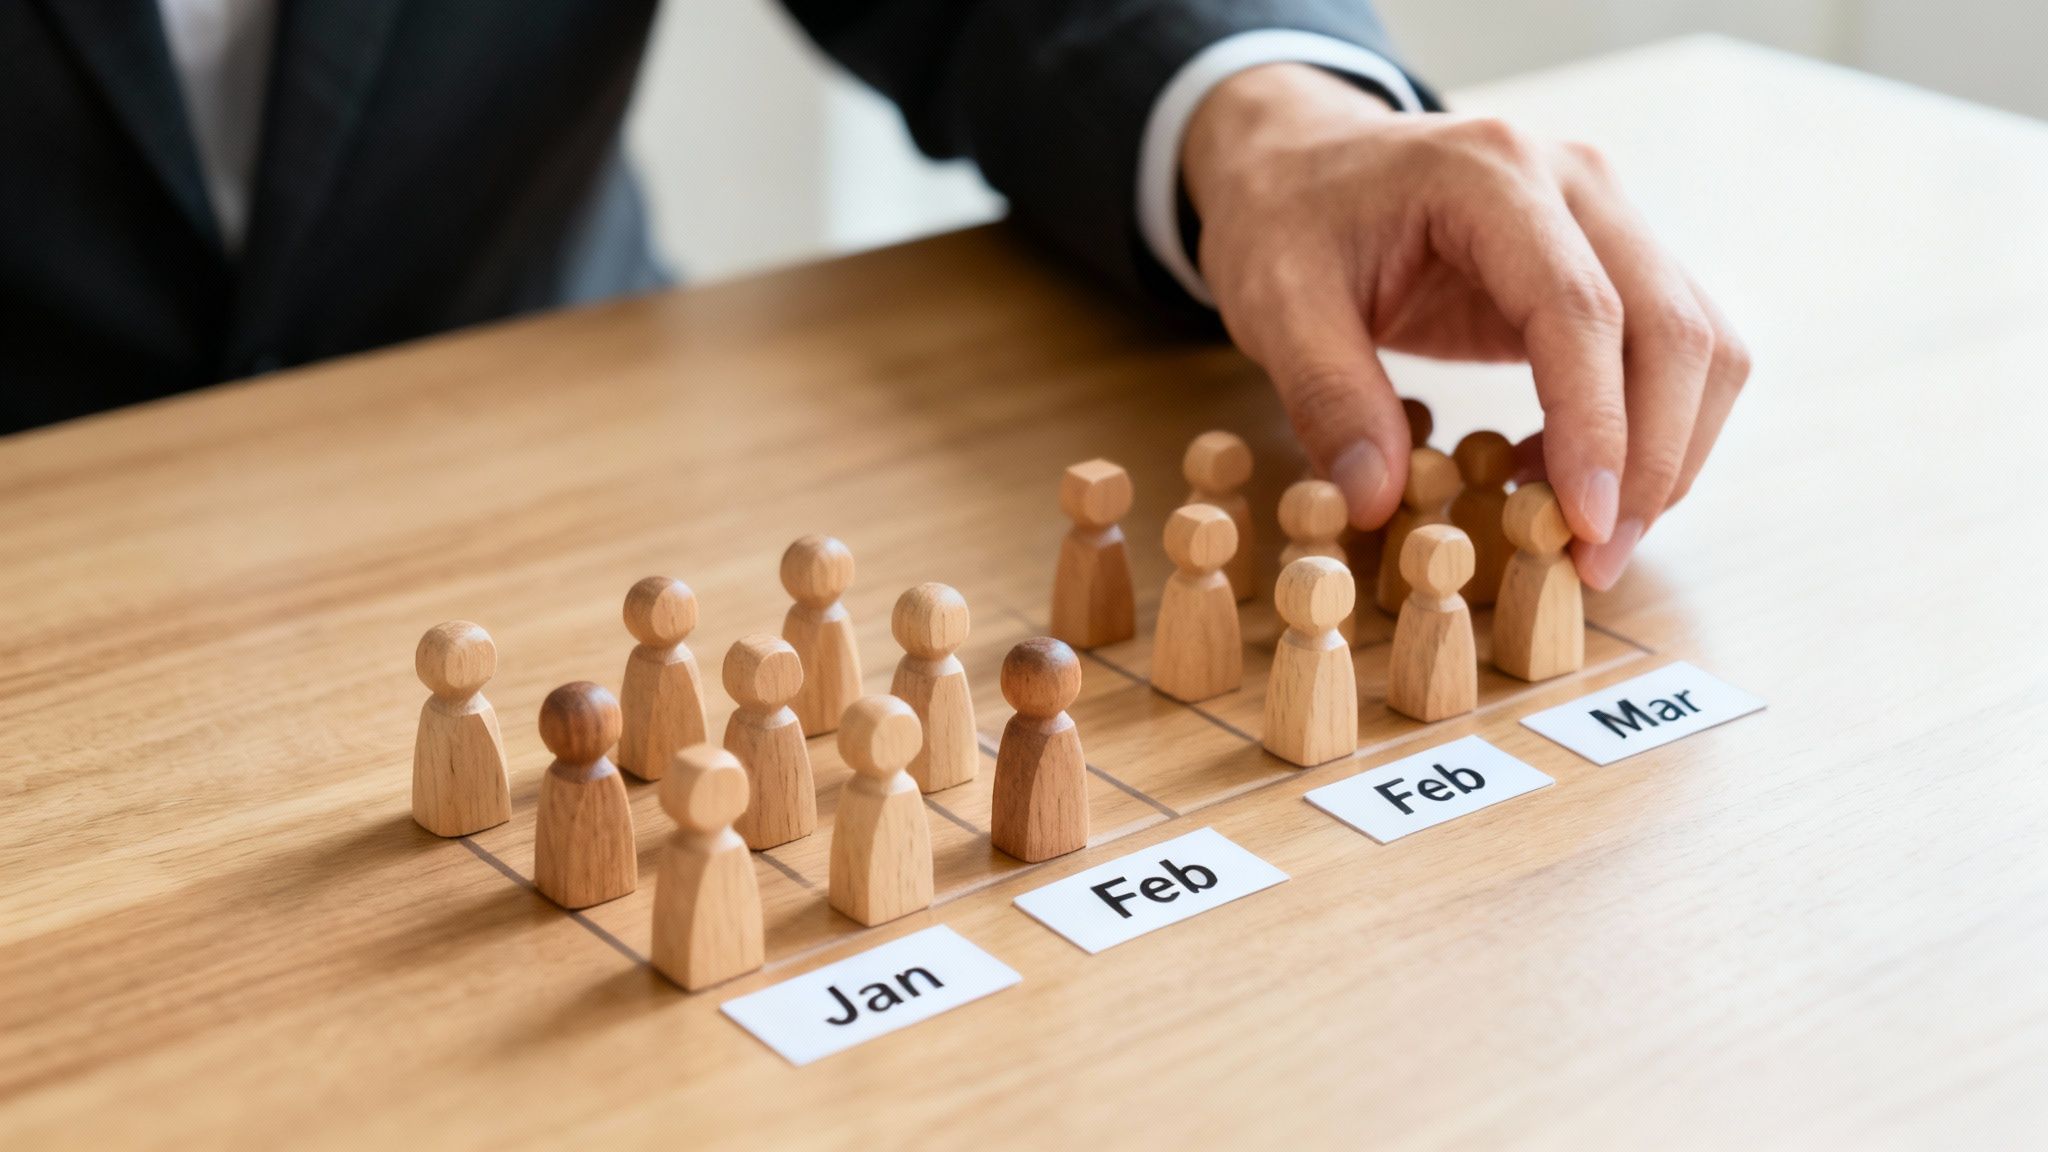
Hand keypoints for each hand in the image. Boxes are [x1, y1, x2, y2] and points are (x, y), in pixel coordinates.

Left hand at [1182, 64, 1748, 588]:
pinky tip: (1558, 478)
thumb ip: (1326, 395)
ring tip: (1582, 535)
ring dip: (1666, 453)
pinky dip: (1643, 430)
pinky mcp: (1609, 261)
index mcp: (1490, 174)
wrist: (1302, 159)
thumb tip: (1377, 502)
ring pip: (1698, 343)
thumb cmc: (1286, 218)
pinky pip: (1668, 352)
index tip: (1586, 525)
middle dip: (1653, 460)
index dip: (1598, 425)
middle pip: (1672, 326)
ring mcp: (1606, 217)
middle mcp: (1574, 183)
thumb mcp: (1273, 302)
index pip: (1581, 308)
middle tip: (1598, 562)